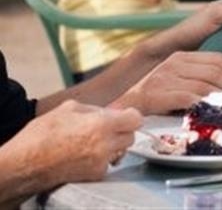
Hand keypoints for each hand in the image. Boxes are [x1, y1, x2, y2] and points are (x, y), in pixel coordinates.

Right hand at [13, 101, 140, 183]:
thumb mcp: (69, 108)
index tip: (123, 116)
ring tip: (93, 141)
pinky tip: (85, 153)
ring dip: (113, 145)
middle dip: (122, 131)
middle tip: (106, 128)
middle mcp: (106, 144)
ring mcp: (101, 162)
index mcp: (102, 124)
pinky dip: (101, 158)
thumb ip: (94, 109)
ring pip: (121, 150)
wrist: (25, 163)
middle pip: (131, 136)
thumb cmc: (42, 134)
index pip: (136, 119)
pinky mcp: (94, 174)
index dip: (130, 116)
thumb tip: (109, 112)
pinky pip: (108, 163)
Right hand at [115, 51, 221, 114]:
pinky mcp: (158, 93)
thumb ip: (201, 79)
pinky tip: (214, 111)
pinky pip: (189, 98)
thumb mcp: (180, 81)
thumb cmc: (157, 98)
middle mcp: (174, 62)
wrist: (123, 107)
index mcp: (182, 56)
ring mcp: (165, 77)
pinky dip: (205, 105)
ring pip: (205, 84)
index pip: (219, 59)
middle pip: (216, 70)